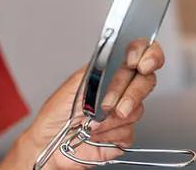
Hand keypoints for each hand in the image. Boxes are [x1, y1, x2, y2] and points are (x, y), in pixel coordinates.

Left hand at [23, 40, 164, 168]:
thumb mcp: (73, 84)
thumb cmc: (56, 113)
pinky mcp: (123, 135)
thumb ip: (97, 71)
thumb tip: (112, 62)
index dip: (144, 54)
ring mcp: (123, 112)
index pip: (138, 54)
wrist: (50, 142)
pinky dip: (109, 134)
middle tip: (108, 105)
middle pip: (145, 81)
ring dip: (111, 119)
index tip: (135, 63)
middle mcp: (119, 90)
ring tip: (92, 122)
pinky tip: (95, 134)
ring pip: (137, 110)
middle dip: (129, 93)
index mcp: (108, 72)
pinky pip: (129, 133)